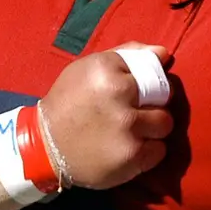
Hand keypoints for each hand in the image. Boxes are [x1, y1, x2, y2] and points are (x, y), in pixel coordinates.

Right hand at [36, 46, 173, 190]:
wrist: (45, 146)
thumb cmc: (69, 102)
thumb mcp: (88, 68)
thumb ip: (127, 55)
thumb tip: (164, 53)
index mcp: (106, 69)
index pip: (151, 70)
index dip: (143, 82)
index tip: (130, 92)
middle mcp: (119, 94)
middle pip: (164, 97)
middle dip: (152, 104)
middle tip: (132, 113)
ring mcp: (127, 127)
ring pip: (165, 124)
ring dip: (152, 129)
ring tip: (130, 132)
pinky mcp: (132, 156)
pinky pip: (159, 151)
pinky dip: (148, 152)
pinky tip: (127, 149)